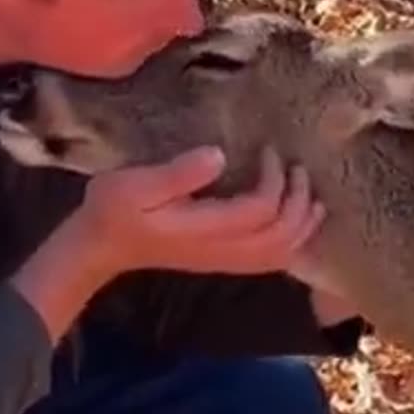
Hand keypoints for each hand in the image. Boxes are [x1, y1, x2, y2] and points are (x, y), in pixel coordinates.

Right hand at [74, 144, 325, 276]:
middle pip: (280, 237)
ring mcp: (223, 261)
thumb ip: (178, 173)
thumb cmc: (113, 210)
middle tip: (298, 169)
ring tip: (311, 198)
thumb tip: (219, 156)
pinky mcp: (222, 262)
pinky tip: (295, 223)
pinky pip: (270, 261)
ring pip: (280, 254)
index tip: (269, 150)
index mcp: (203, 231)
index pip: (259, 211)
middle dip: (298, 202)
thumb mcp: (134, 184)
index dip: (274, 180)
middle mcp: (221, 252)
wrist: (101, 247)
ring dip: (302, 226)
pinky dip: (292, 243)